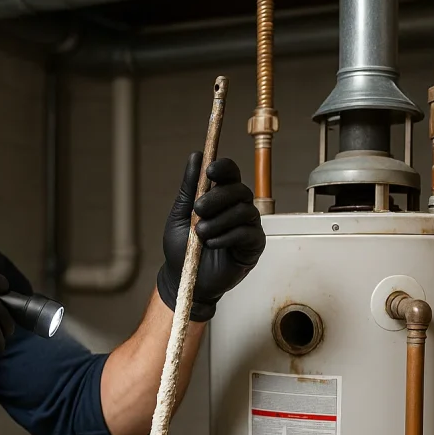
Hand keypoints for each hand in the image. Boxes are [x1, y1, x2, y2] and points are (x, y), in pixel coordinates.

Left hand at [157, 152, 265, 321]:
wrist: (183, 278)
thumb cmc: (182, 248)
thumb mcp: (179, 215)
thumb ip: (189, 188)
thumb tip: (196, 156)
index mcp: (220, 197)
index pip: (230, 174)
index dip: (224, 167)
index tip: (210, 169)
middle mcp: (237, 208)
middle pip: (239, 190)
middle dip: (217, 197)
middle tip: (198, 209)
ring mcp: (248, 227)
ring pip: (244, 211)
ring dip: (219, 221)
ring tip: (200, 233)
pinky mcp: (253, 246)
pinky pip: (247, 234)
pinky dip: (227, 236)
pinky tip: (211, 244)